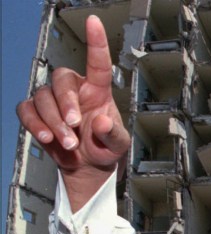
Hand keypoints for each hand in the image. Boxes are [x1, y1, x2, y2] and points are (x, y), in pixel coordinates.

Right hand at [16, 15, 129, 208]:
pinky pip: (26, 110)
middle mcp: (74, 90)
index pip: (98, 63)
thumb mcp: (117, 145)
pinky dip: (35, 124)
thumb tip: (102, 122)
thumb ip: (113, 134)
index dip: (96, 42)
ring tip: (68, 144)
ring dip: (54, 122)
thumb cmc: (104, 149)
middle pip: (61, 80)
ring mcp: (53, 100)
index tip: (94, 22)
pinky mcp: (37, 113)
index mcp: (98, 91)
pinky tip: (47, 137)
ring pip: (43, 97)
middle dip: (66, 103)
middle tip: (75, 126)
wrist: (87, 167)